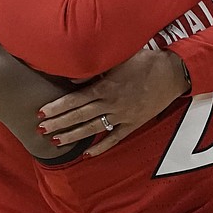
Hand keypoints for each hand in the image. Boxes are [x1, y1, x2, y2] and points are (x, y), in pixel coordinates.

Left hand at [37, 49, 187, 156]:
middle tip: (41, 129)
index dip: (57, 107)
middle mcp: (111, 104)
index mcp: (105, 86)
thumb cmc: (144, 61)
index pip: (74, 100)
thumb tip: (72, 79)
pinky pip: (115, 138)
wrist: (171, 73)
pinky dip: (101, 147)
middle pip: (79, 116)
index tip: (41, 112)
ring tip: (56, 141)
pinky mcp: (133, 124)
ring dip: (73, 135)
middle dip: (58, 123)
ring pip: (93, 128)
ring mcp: (122, 116)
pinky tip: (87, 154)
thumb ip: (93, 69)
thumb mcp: (118, 59)